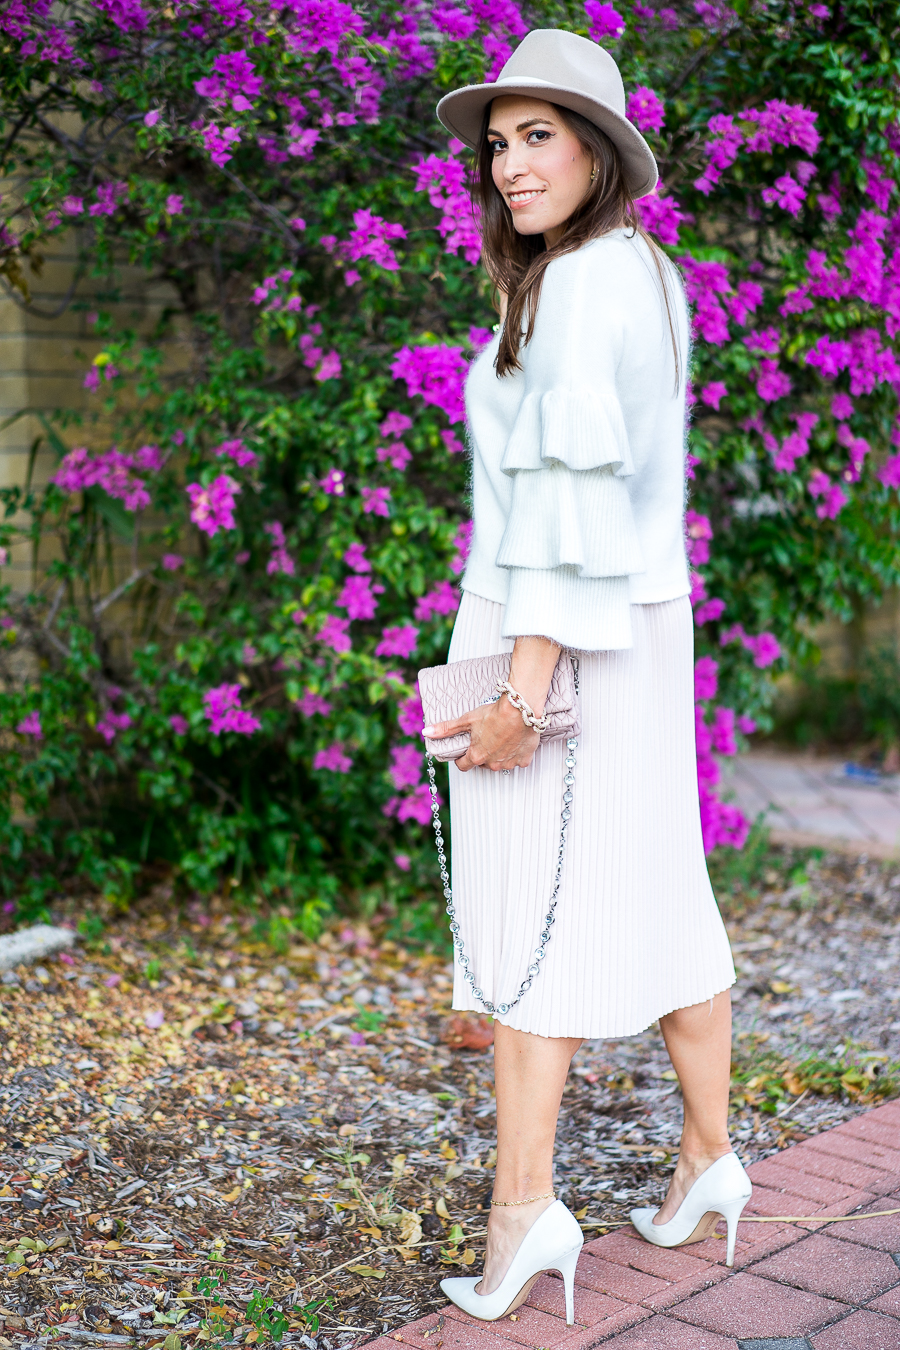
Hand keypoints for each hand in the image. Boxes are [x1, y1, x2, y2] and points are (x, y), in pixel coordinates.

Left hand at [423, 695, 539, 771]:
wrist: (520, 710)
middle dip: (482, 753)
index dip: (461, 758)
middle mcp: (492, 764)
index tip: (464, 749)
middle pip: (482, 763)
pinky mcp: (524, 759)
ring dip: (499, 754)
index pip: (463, 765)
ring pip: (500, 763)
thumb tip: (426, 732)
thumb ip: (446, 729)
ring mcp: (509, 763)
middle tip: (486, 737)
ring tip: (501, 737)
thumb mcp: (466, 720)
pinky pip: (517, 760)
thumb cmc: (493, 714)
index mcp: (477, 756)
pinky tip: (515, 740)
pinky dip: (516, 753)